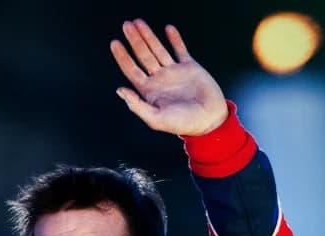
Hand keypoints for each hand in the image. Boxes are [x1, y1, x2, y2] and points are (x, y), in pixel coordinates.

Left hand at [110, 20, 227, 136]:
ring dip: (149, 36)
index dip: (122, 56)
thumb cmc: (182, 124)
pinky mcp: (190, 67)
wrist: (209, 120)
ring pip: (158, 49)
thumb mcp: (156, 119)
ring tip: (139, 22)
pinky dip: (175, 39)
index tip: (115, 43)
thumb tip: (119, 90)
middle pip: (142, 55)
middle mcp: (159, 79)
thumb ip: (137, 106)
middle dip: (134, 40)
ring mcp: (174, 72)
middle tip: (126, 25)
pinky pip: (180, 50)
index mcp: (149, 90)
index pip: (131, 70)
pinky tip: (168, 29)